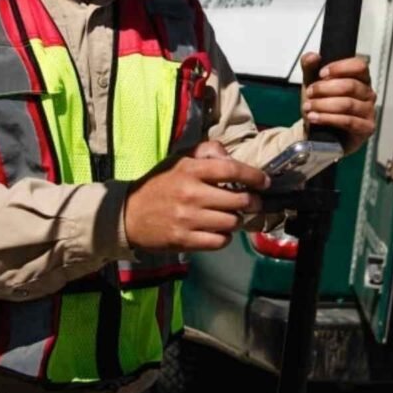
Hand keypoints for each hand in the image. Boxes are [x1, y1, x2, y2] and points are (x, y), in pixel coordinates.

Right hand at [124, 141, 268, 251]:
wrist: (128, 214)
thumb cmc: (159, 184)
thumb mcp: (179, 159)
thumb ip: (207, 152)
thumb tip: (231, 158)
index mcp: (190, 170)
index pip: (231, 170)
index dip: (253, 176)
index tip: (264, 181)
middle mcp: (191, 194)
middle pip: (238, 200)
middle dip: (251, 202)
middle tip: (252, 202)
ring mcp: (188, 219)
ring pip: (232, 222)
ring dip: (237, 220)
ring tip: (231, 216)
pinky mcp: (184, 240)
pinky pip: (219, 241)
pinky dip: (225, 237)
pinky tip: (219, 231)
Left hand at [300, 52, 376, 154]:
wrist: (319, 133)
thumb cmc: (321, 105)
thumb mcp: (312, 84)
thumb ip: (310, 68)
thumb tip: (313, 56)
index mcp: (360, 79)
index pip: (359, 66)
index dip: (340, 68)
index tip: (321, 74)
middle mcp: (368, 94)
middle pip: (350, 85)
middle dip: (325, 88)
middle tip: (309, 92)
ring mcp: (369, 112)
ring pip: (347, 104)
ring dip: (323, 105)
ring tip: (307, 107)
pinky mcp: (366, 128)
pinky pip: (348, 121)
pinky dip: (327, 118)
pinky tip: (313, 118)